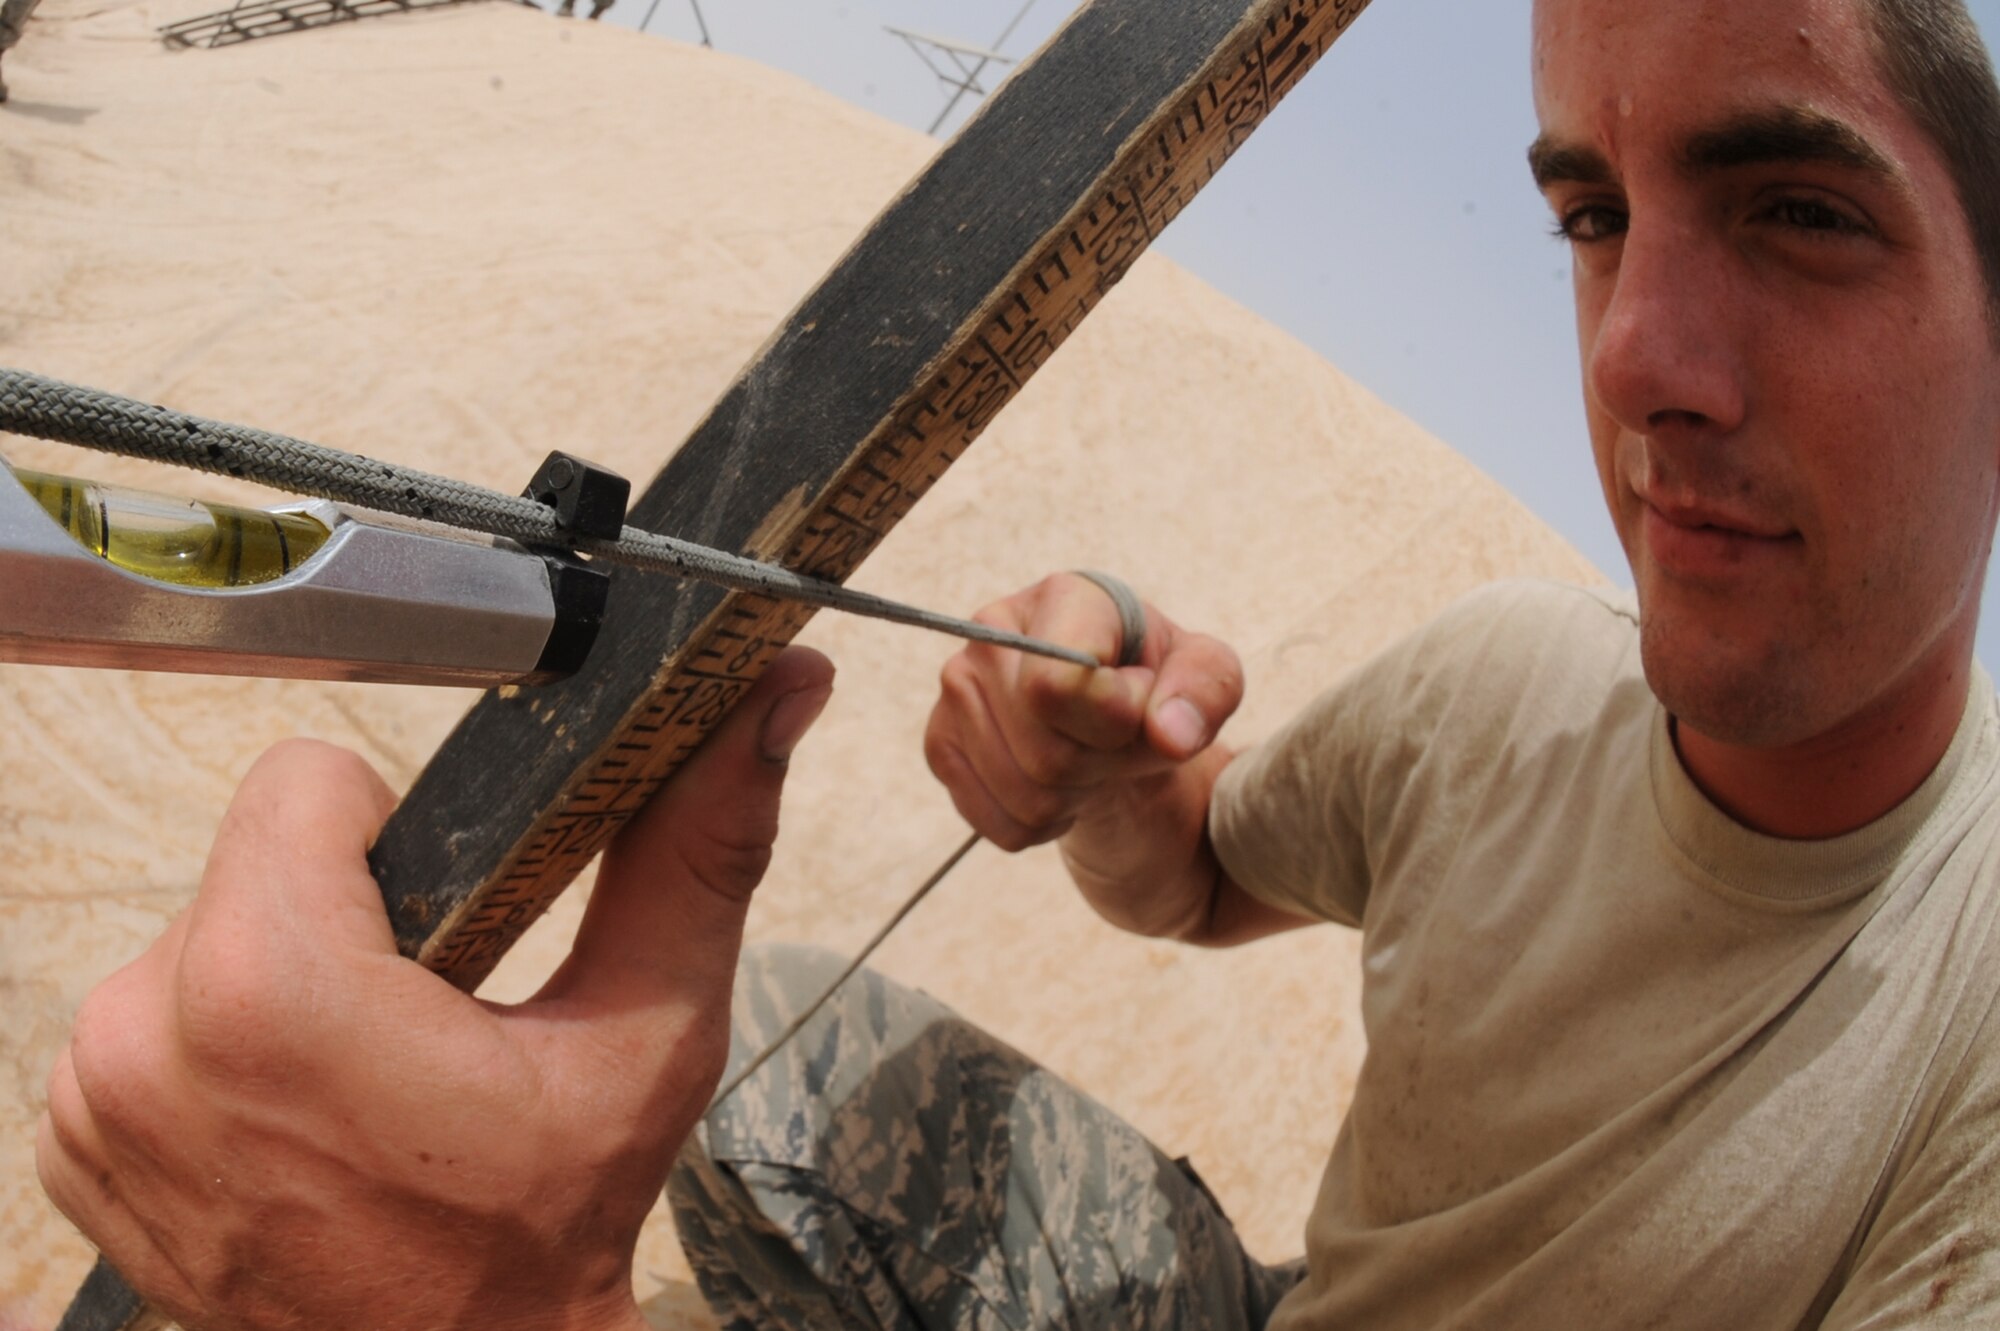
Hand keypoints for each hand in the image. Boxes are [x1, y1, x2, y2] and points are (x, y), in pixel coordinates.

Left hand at [37, 647, 834, 1330]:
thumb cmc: (548, 1228)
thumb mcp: (646, 1034)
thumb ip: (699, 850)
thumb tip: (775, 696)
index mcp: (271, 993)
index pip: (300, 780)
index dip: (392, 831)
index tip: (445, 921)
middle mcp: (144, 1039)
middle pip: (251, 859)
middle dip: (341, 910)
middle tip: (421, 1012)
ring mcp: (94, 1104)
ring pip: (198, 930)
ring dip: (281, 976)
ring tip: (365, 1068)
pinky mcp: (74, 1148)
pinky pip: (147, 1016)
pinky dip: (218, 1046)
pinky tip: (299, 1111)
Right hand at [924, 574, 1244, 937]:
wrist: (1111, 719)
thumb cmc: (1160, 688)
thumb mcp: (1207, 679)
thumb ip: (1204, 692)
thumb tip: (1168, 732)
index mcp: (1066, 598)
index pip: (1056, 685)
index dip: (1110, 723)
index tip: (1137, 711)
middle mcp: (994, 631)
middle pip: (1044, 751)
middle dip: (1099, 767)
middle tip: (1115, 745)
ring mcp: (957, 686)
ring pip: (1021, 793)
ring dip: (1072, 798)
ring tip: (1087, 763)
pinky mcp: (940, 741)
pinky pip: (993, 821)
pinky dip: (1036, 824)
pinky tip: (1053, 786)